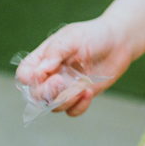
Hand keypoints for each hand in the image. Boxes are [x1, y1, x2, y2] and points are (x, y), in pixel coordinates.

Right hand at [14, 17, 131, 116]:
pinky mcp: (80, 96)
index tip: (39, 75)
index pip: (25, 73)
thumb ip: (56, 50)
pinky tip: (89, 92)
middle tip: (61, 82)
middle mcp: (51, 75)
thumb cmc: (94, 34)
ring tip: (82, 86)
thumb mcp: (74, 36)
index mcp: (43, 58)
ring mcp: (65, 87)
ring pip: (53, 106)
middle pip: (36, 95)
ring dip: (65, 100)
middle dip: (46, 92)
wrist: (119, 41)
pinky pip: (72, 111)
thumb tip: (41, 69)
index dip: (27, 78)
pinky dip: (78, 106)